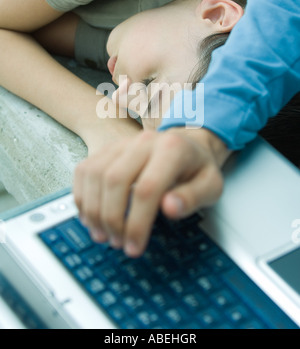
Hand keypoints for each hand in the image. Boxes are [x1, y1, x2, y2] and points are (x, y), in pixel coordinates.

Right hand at [73, 128, 230, 256]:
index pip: (146, 188)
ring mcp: (122, 143)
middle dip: (112, 219)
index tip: (135, 247)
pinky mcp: (107, 149)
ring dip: (94, 211)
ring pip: (95, 175)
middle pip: (115, 180)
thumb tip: (169, 208)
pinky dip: (82, 197)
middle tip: (119, 243)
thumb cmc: (197, 168)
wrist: (187, 145)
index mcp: (172, 149)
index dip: (137, 223)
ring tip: (103, 234)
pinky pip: (85, 170)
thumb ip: (193, 198)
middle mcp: (143, 141)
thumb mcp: (210, 185)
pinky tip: (91, 217)